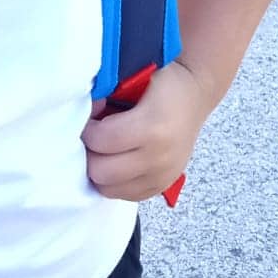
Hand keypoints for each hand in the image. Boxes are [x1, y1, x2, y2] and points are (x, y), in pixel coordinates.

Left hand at [82, 60, 210, 202]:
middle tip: (92, 139)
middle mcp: (159, 157)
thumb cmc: (163, 85)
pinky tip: (116, 163)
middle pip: (101, 172)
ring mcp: (162, 176)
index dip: (86, 130)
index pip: (100, 141)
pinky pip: (125, 196)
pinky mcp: (162, 186)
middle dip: (90, 153)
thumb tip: (83, 117)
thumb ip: (105, 100)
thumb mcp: (133, 81)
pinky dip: (114, 182)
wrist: (195, 96)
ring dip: (99, 171)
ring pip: (109, 189)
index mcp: (152, 128)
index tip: (88, 121)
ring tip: (103, 151)